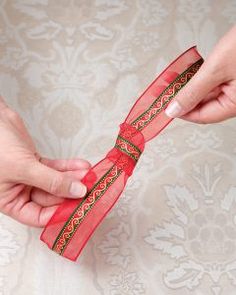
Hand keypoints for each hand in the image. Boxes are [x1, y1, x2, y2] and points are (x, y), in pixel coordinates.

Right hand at [0, 96, 90, 226]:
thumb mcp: (23, 168)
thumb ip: (51, 181)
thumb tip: (77, 192)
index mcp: (11, 202)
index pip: (39, 216)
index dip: (59, 214)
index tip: (79, 208)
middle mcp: (21, 192)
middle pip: (52, 199)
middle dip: (71, 193)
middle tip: (89, 189)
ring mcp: (30, 177)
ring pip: (56, 182)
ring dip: (73, 178)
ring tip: (90, 176)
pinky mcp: (37, 162)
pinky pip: (56, 168)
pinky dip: (69, 167)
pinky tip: (82, 167)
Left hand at [165, 25, 235, 122]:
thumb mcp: (215, 70)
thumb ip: (193, 92)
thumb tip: (175, 110)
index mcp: (234, 104)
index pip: (202, 117)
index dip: (182, 112)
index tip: (166, 107)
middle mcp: (235, 100)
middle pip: (204, 106)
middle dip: (183, 97)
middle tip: (166, 90)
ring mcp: (235, 89)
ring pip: (207, 94)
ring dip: (190, 88)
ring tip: (174, 80)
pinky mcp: (233, 78)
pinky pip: (213, 83)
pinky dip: (200, 79)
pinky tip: (189, 74)